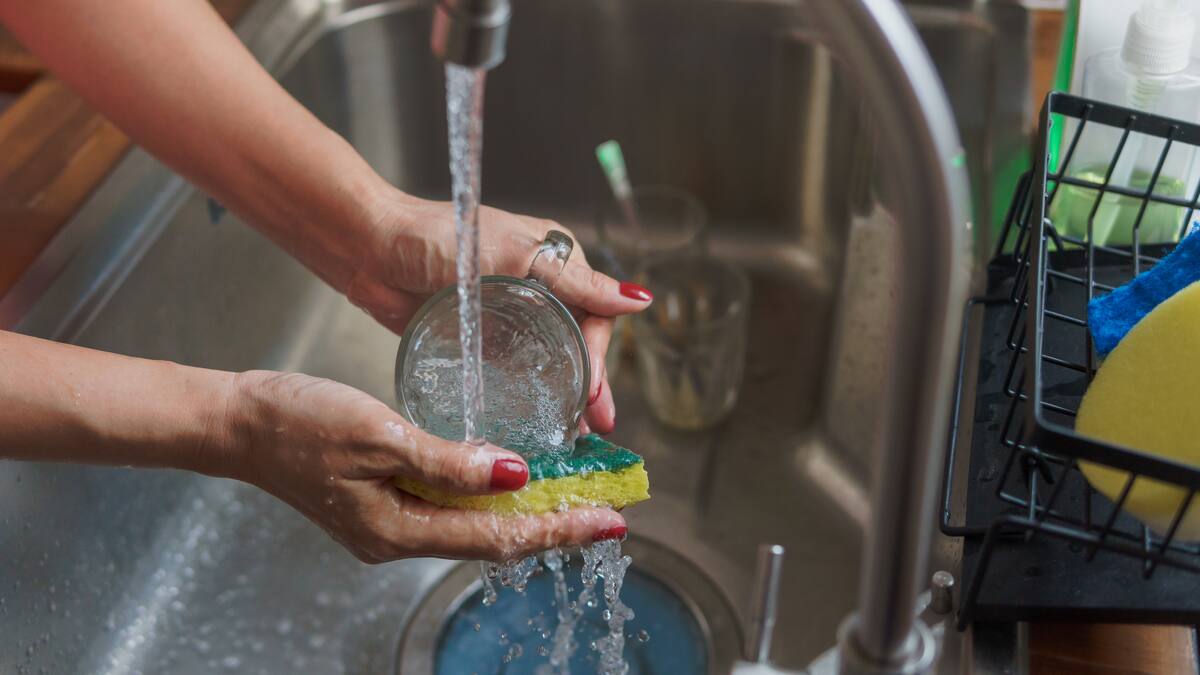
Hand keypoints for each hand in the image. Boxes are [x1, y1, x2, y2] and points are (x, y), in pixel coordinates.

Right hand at [226, 370, 626, 562]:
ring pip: (476, 524)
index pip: (499, 537)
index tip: (609, 521)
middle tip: (609, 509)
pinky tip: (513, 479)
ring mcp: (390, 523)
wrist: (238, 421)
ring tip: (576, 494)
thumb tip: (514, 475)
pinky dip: (491, 495)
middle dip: (555, 524)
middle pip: (495, 538)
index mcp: (399, 529)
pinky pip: (452, 508)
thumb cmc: (298, 421)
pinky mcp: (385, 502)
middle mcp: (399, 537)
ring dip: (528, 510)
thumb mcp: (379, 434)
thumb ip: (449, 462)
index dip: (559, 529)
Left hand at [340, 190, 652, 434]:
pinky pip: (513, 371)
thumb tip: (640, 300)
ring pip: (548, 362)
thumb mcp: (515, 254)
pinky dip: (528, 396)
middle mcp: (538, 289)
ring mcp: (509, 316)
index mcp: (555, 261)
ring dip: (563, 396)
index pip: (592, 315)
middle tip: (596, 427)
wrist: (370, 248)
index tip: (593, 393)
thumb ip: (576, 281)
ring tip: (574, 435)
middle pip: (576, 344)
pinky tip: (535, 423)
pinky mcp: (480, 338)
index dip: (596, 358)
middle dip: (589, 386)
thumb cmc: (439, 236)